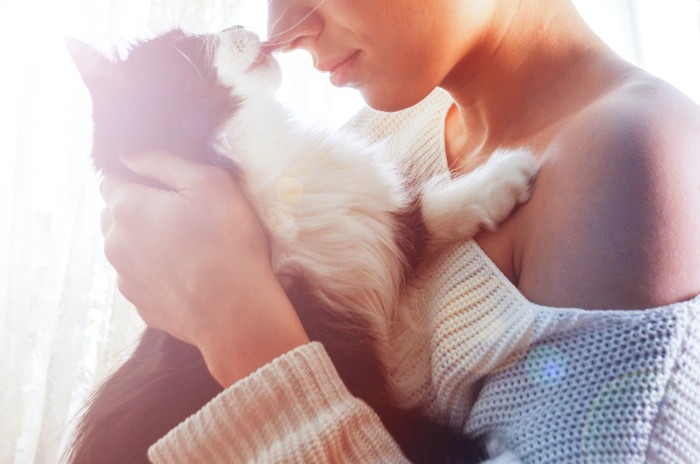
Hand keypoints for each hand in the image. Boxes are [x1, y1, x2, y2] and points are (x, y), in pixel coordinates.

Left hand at [100, 151, 308, 385]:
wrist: (236, 311)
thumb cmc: (227, 241)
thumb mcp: (208, 183)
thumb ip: (164, 163)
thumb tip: (130, 155)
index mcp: (126, 207)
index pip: (111, 179)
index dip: (137, 177)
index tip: (166, 186)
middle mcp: (114, 243)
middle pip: (114, 215)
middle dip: (138, 209)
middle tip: (181, 214)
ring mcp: (125, 278)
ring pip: (126, 249)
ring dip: (147, 242)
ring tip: (188, 246)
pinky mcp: (141, 305)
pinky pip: (142, 278)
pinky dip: (158, 272)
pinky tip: (189, 273)